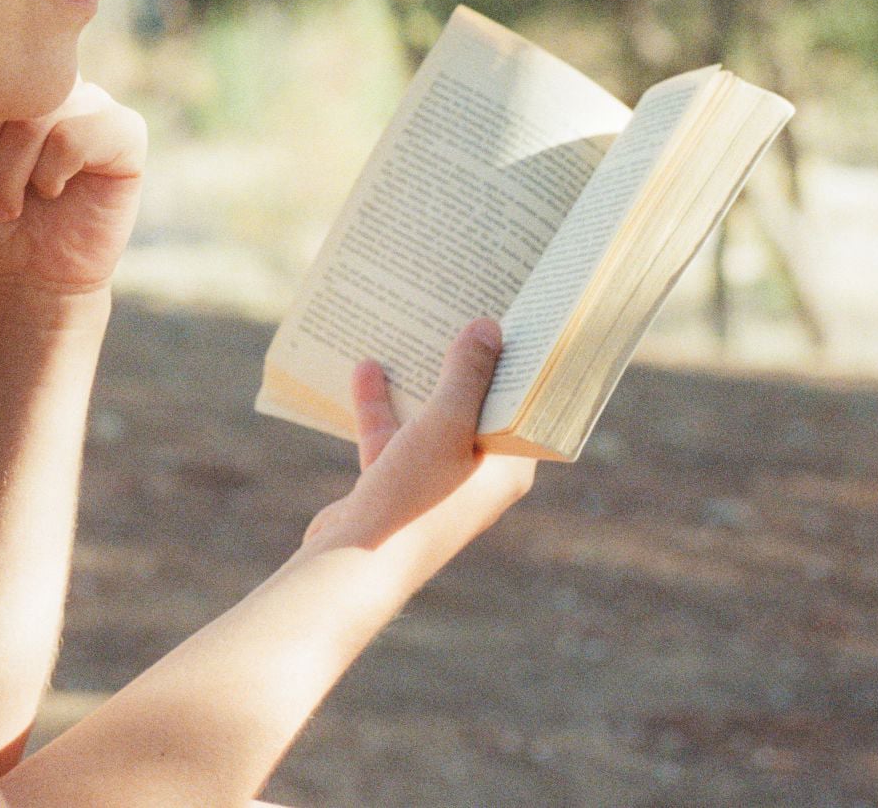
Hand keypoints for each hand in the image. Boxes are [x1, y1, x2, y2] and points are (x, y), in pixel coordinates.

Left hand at [0, 78, 144, 298]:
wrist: (20, 268)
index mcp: (8, 71)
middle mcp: (54, 76)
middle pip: (3, 90)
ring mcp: (94, 100)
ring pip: (37, 117)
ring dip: (8, 175)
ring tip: (8, 202)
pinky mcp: (127, 133)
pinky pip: (75, 138)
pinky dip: (49, 175)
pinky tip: (51, 192)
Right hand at [298, 319, 538, 580]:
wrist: (353, 565)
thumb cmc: (414, 496)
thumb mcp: (445, 425)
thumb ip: (466, 375)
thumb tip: (488, 328)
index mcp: (506, 470)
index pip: (524, 408)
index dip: (520, 365)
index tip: (516, 320)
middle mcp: (476, 477)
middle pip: (476, 409)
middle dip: (466, 363)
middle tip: (466, 312)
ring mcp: (433, 484)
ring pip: (430, 420)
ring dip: (419, 380)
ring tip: (414, 329)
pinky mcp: (394, 486)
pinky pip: (392, 435)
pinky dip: (379, 404)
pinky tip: (364, 368)